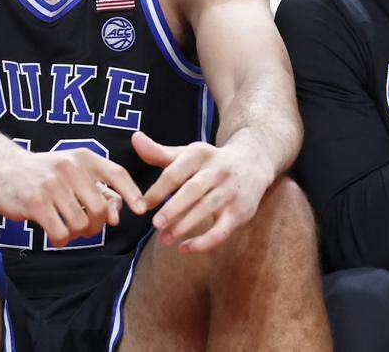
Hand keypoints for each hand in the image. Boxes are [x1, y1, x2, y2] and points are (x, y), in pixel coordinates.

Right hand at [0, 145, 145, 248]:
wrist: (2, 167)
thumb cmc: (43, 173)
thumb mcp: (71, 171)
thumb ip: (98, 190)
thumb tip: (117, 218)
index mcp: (82, 157)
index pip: (116, 173)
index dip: (132, 193)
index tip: (141, 210)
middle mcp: (69, 168)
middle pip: (101, 209)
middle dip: (96, 225)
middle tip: (85, 228)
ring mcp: (51, 185)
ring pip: (81, 224)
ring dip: (76, 234)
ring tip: (66, 229)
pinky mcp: (35, 202)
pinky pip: (61, 233)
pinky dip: (61, 240)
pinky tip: (54, 235)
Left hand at [134, 131, 271, 253]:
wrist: (254, 163)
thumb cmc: (209, 162)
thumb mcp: (186, 154)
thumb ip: (159, 152)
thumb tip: (135, 138)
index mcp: (199, 154)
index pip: (175, 173)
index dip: (158, 189)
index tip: (143, 204)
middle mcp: (217, 171)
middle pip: (193, 190)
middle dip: (173, 208)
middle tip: (155, 224)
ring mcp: (231, 191)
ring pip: (207, 209)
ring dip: (185, 226)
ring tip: (164, 240)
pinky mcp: (241, 212)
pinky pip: (223, 230)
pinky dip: (205, 242)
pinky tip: (185, 249)